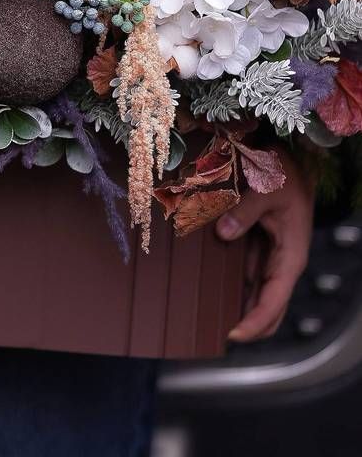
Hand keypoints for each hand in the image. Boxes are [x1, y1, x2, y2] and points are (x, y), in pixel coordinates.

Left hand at [215, 149, 314, 342]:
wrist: (290, 161)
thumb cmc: (284, 174)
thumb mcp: (267, 188)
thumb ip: (245, 210)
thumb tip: (223, 233)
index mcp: (290, 257)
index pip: (275, 302)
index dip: (255, 322)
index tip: (233, 333)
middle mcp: (281, 263)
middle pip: (267, 308)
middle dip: (246, 324)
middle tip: (212, 332)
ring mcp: (270, 257)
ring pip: (254, 294)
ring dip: (236, 306)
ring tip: (204, 315)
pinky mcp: (258, 247)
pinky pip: (245, 274)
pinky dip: (231, 285)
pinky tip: (208, 286)